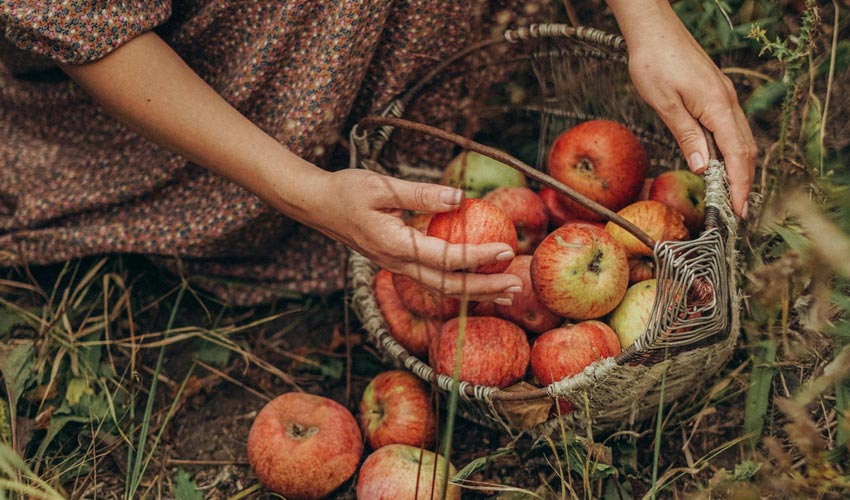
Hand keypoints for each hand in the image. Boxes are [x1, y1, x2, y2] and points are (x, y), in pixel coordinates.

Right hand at [60, 33, 521, 302]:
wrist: (312, 204)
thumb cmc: (345, 190)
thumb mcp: (381, 185)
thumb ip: (420, 193)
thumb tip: (458, 198)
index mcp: (394, 245)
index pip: (445, 257)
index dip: (478, 256)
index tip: (507, 250)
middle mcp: (396, 263)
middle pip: (447, 285)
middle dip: (483, 287)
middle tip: (515, 284)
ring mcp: (395, 266)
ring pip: (439, 287)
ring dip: (473, 290)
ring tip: (504, 290)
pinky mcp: (394, 261)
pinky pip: (430, 278)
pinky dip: (456, 282)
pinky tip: (473, 279)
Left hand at [608, 1, 756, 217]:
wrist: (653, 30)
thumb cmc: (654, 62)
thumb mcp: (665, 104)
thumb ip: (686, 135)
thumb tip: (703, 166)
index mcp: (717, 106)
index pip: (737, 155)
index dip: (740, 185)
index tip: (739, 210)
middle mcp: (727, 102)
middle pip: (745, 150)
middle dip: (744, 182)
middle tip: (736, 211)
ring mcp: (723, 97)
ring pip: (740, 139)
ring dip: (738, 168)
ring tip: (730, 194)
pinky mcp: (715, 94)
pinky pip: (729, 128)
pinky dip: (729, 150)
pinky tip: (718, 163)